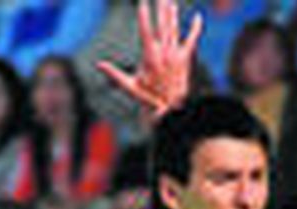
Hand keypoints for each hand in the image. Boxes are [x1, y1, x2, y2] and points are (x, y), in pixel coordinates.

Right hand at [96, 0, 202, 122]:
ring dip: (172, 13)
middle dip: (161, 8)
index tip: (142, 2)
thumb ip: (114, 73)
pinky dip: (195, 28)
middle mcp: (164, 53)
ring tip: (170, 0)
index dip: (144, 16)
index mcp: (150, 57)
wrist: (170, 110)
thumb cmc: (147, 100)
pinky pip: (191, 40)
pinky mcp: (185, 59)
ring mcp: (175, 55)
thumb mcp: (129, 86)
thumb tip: (98, 65)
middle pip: (162, 25)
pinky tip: (197, 16)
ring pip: (173, 29)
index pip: (146, 31)